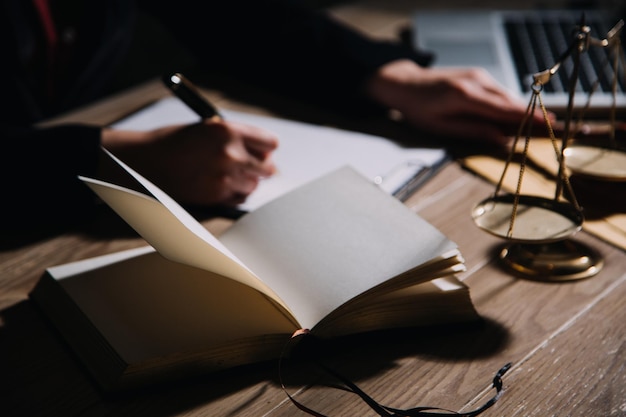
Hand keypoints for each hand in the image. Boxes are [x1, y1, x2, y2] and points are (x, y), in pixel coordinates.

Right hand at [101, 119, 277, 205]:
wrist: (144, 162)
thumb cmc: (174, 142)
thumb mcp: (208, 129)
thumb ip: (237, 138)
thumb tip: (264, 152)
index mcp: (229, 131)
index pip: (270, 143)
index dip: (266, 147)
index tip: (263, 150)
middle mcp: (231, 154)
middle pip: (267, 167)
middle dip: (260, 166)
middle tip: (250, 165)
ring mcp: (224, 177)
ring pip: (254, 185)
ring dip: (246, 181)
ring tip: (228, 174)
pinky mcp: (216, 196)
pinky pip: (240, 198)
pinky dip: (236, 194)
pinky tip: (222, 185)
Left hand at [366, 59, 548, 144]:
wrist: (406, 84)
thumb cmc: (418, 110)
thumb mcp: (440, 127)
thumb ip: (472, 131)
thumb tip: (501, 139)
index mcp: (464, 97)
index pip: (504, 111)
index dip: (529, 119)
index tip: (550, 126)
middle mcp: (476, 82)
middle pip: (511, 102)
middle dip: (534, 115)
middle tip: (557, 128)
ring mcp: (478, 76)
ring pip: (507, 96)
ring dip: (524, 110)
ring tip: (544, 124)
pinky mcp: (478, 75)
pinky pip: (499, 92)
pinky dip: (509, 104)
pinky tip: (519, 115)